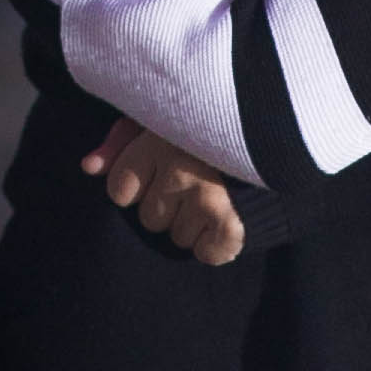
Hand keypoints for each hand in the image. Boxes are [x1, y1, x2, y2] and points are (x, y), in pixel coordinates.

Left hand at [81, 117, 247, 265]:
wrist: (281, 129)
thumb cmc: (214, 124)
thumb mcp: (165, 116)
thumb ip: (122, 139)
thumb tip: (89, 166)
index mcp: (159, 139)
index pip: (120, 190)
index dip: (141, 185)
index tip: (165, 171)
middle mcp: (179, 170)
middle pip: (149, 218)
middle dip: (170, 205)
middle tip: (199, 181)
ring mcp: (207, 198)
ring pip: (178, 237)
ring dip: (196, 223)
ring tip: (219, 195)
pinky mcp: (233, 223)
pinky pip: (208, 254)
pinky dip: (218, 244)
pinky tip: (230, 217)